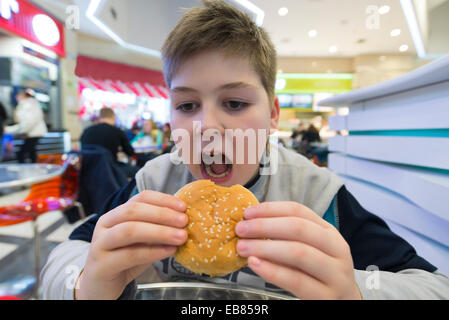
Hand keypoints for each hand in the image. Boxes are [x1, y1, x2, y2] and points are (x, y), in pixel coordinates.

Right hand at [75, 191, 187, 299]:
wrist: (101, 285)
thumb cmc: (123, 259)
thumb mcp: (142, 240)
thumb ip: (156, 228)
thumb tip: (183, 220)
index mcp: (116, 214)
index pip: (140, 198)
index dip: (162, 200)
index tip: (182, 206)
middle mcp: (105, 225)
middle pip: (133, 211)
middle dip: (162, 214)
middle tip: (183, 221)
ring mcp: (100, 244)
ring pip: (130, 230)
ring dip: (159, 232)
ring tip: (180, 237)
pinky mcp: (102, 265)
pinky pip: (129, 255)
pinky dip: (153, 252)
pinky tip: (168, 251)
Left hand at [235, 202, 361, 299]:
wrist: (344, 303)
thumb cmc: (319, 273)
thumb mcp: (311, 249)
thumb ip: (287, 236)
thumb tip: (251, 223)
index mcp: (328, 232)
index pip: (299, 211)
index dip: (270, 209)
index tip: (247, 213)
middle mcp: (336, 249)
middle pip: (299, 228)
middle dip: (265, 226)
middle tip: (241, 230)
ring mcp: (335, 274)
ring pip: (298, 253)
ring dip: (265, 247)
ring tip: (243, 248)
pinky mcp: (326, 297)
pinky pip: (296, 280)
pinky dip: (272, 271)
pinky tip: (256, 265)